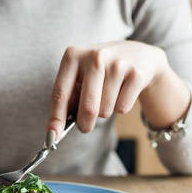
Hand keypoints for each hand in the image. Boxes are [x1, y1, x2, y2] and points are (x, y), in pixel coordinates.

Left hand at [47, 40, 189, 136]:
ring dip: (105, 111)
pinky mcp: (136, 74)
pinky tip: (123, 92)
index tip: (52, 137)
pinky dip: (121, 107)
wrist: (138, 55)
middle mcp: (95, 56)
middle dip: (85, 124)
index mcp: (73, 55)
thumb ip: (68, 99)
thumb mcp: (81, 76)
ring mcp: (117, 64)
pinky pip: (122, 108)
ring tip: (108, 95)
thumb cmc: (101, 71)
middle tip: (85, 127)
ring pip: (105, 110)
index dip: (56, 118)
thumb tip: (56, 131)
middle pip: (87, 107)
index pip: (60, 94)